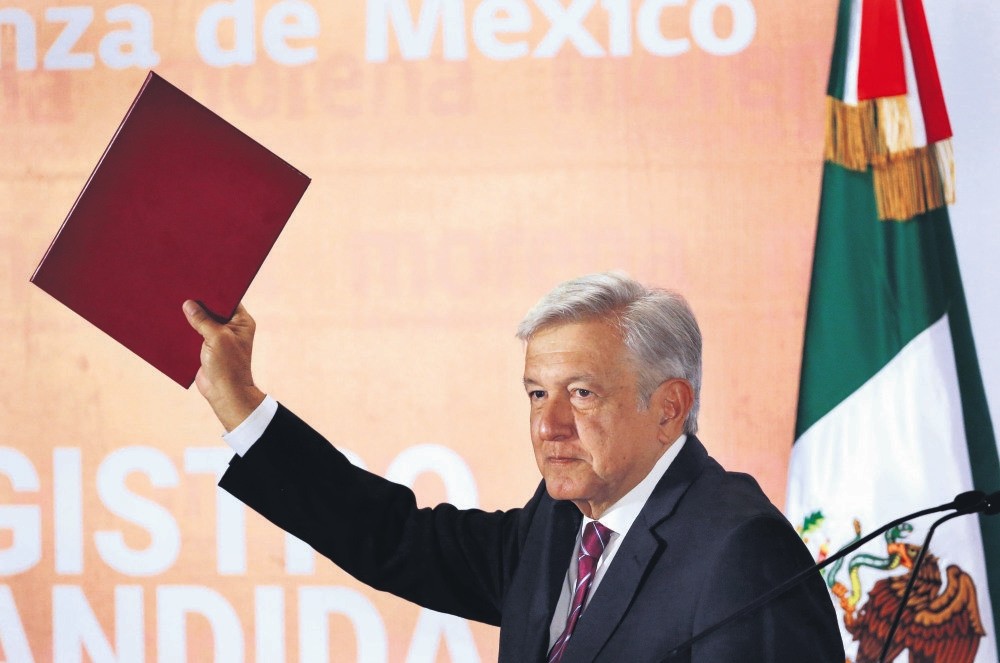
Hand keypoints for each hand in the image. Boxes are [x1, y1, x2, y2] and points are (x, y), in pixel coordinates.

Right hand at [183, 300, 264, 431]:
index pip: (227, 299)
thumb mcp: (216, 338)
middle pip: (213, 309)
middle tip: (181, 289)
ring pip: (202, 321)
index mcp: (241, 321)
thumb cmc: (228, 366)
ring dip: (189, 317)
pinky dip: (185, 329)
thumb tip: (189, 304)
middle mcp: (231, 327)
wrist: (224, 393)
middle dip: (198, 303)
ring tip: (172, 302)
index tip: (197, 279)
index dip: (213, 290)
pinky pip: (194, 334)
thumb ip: (203, 320)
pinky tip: (171, 321)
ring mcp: (219, 337)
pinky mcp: (207, 347)